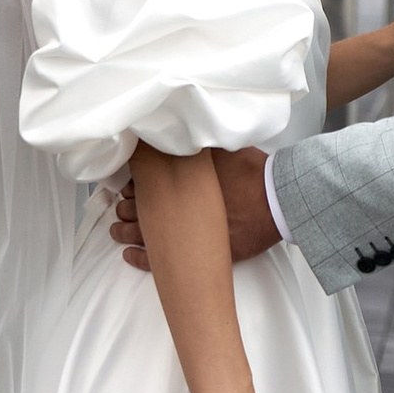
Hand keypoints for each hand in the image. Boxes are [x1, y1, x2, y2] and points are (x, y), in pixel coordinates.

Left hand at [110, 145, 277, 272]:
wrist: (276, 202)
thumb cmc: (252, 174)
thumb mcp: (221, 149)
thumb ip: (197, 144)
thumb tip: (184, 129)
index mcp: (178, 180)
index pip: (140, 183)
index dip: (132, 185)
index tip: (128, 186)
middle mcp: (174, 208)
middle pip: (136, 209)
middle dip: (125, 207)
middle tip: (121, 207)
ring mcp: (182, 234)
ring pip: (139, 236)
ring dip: (124, 232)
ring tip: (117, 230)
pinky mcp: (195, 255)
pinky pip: (156, 263)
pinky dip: (139, 259)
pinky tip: (128, 256)